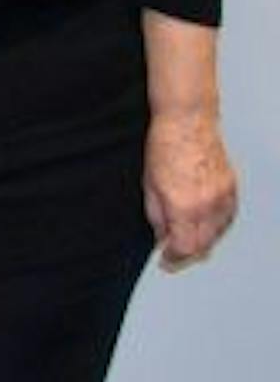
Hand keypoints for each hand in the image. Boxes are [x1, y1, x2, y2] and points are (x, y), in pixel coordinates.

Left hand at [144, 109, 236, 269]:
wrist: (188, 121)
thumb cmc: (164, 146)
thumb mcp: (149, 185)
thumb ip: (156, 216)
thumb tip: (161, 236)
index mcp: (184, 206)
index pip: (184, 247)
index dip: (174, 258)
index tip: (165, 260)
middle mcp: (208, 205)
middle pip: (203, 245)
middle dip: (187, 253)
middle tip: (174, 253)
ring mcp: (223, 197)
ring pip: (218, 233)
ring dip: (203, 240)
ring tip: (187, 236)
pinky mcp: (232, 188)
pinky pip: (227, 218)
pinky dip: (216, 226)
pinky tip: (204, 223)